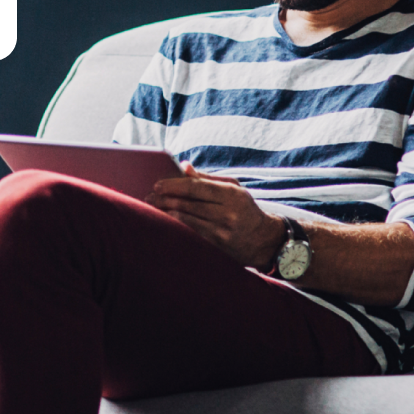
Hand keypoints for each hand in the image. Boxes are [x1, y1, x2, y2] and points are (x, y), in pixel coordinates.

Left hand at [145, 162, 286, 268]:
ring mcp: (223, 232)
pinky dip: (176, 227)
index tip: (158, 184)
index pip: (197, 187)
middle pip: (189, 204)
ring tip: (153, 208)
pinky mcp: (218, 247)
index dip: (174, 185)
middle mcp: (228, 213)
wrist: (264, 240)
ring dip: (166, 214)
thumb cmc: (244, 208)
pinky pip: (192, 235)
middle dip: (166, 199)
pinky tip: (165, 223)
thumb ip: (207, 177)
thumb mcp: (233, 188)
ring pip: (187, 221)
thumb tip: (183, 166)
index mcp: (232, 194)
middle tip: (149, 197)